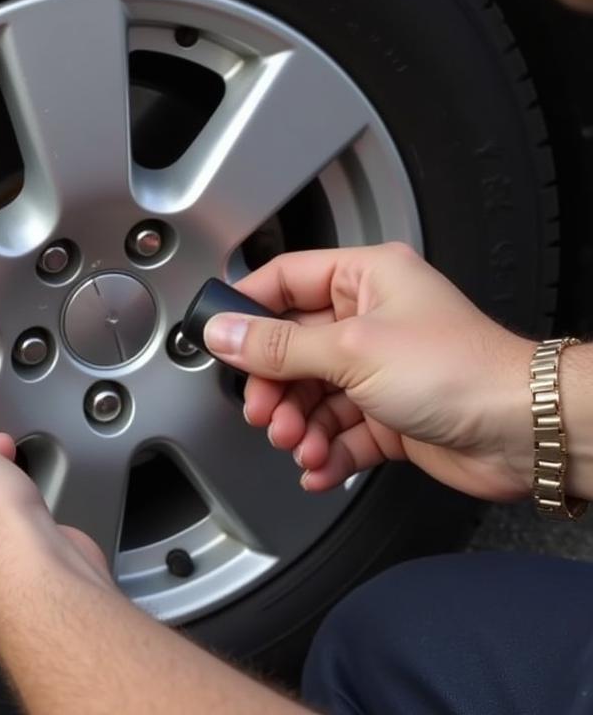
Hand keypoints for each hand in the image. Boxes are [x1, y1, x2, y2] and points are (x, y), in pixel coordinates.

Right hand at [203, 243, 534, 501]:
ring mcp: (380, 368)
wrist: (525, 433)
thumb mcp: (352, 350)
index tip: (221, 340)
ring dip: (299, 425)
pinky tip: (320, 467)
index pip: (285, 281)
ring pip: (313, 394)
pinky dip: (326, 452)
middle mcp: (370, 319)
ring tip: (299, 445)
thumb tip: (224, 332)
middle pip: (293, 347)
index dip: (248, 310)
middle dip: (275, 387)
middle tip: (264, 411)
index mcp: (365, 278)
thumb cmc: (461, 371)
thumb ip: (279, 346)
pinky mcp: (390, 414)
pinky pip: (339, 431)